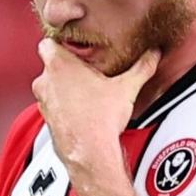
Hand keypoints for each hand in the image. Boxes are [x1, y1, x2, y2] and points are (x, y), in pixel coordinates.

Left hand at [33, 39, 160, 174]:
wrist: (90, 153)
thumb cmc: (99, 121)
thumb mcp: (126, 87)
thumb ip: (141, 67)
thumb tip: (153, 55)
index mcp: (59, 64)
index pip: (48, 43)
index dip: (60, 43)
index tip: (76, 47)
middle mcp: (45, 82)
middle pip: (51, 65)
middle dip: (67, 66)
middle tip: (87, 70)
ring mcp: (43, 102)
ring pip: (50, 86)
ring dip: (64, 87)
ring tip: (87, 91)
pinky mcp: (47, 119)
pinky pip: (53, 106)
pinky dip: (64, 105)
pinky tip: (83, 110)